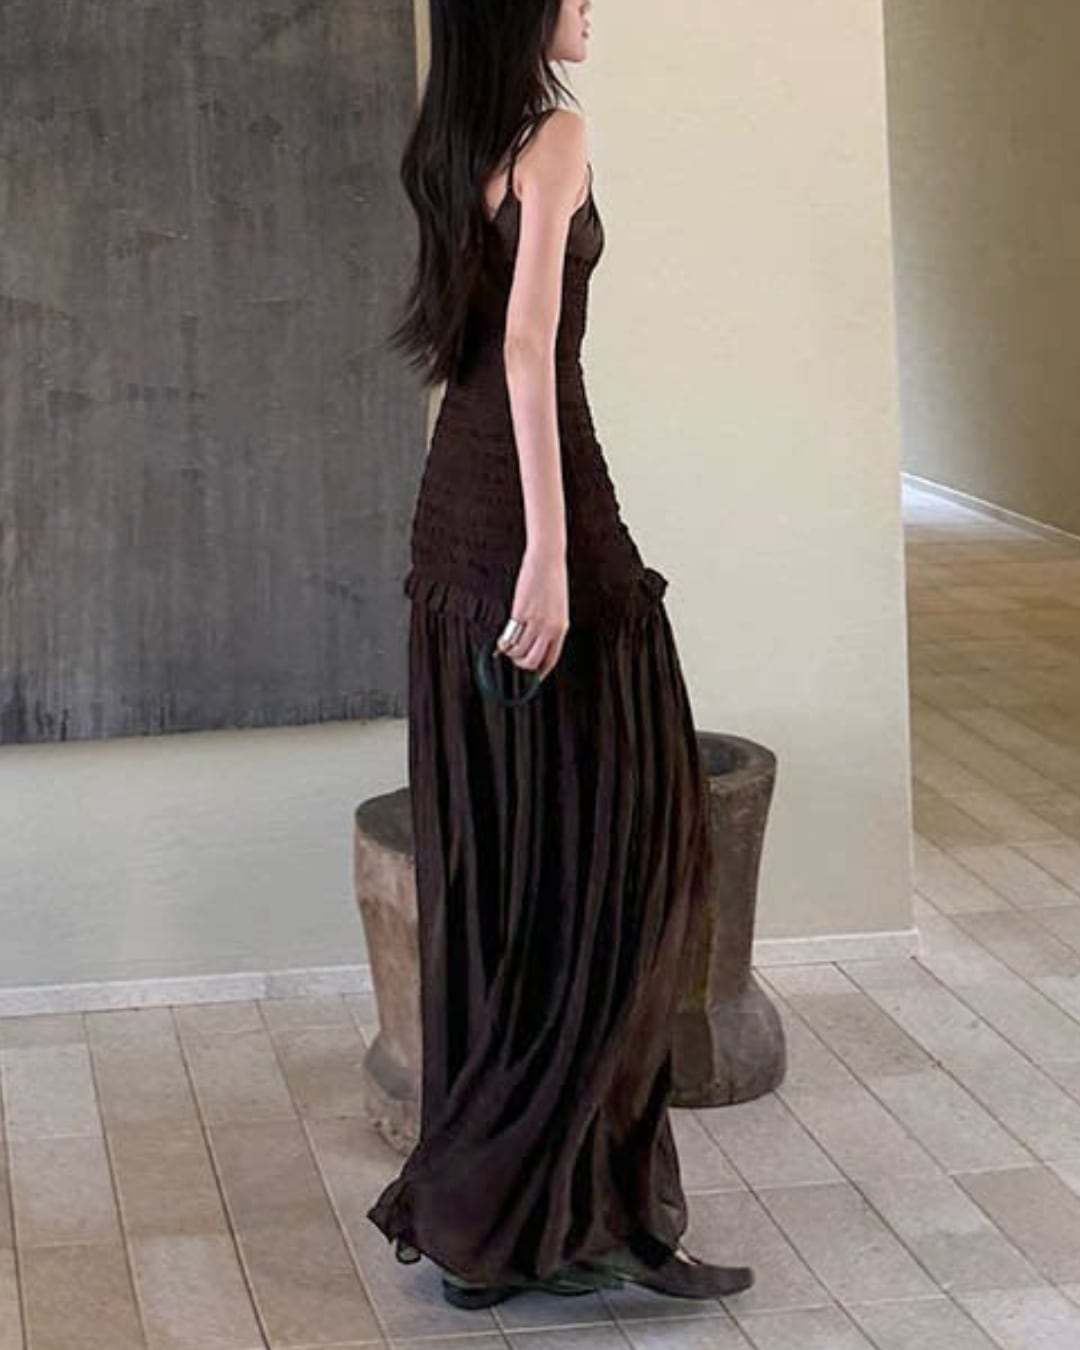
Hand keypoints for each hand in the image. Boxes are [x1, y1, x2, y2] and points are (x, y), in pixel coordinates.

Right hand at [496, 541, 568, 680]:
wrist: (547, 560)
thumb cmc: (552, 581)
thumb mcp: (558, 608)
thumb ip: (550, 626)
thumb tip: (538, 642)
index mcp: (561, 628)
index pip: (551, 658)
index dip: (541, 671)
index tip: (535, 676)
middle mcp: (550, 628)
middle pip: (532, 661)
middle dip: (521, 665)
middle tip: (515, 657)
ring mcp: (535, 622)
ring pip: (518, 652)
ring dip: (510, 653)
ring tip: (507, 646)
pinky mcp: (520, 613)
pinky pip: (509, 638)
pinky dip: (503, 643)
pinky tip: (502, 639)